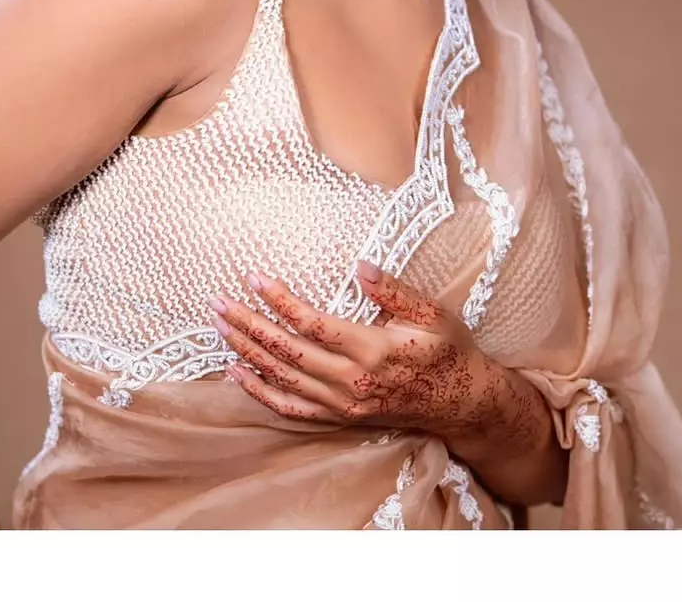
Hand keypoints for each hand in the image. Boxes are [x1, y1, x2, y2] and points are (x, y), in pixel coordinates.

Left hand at [210, 260, 513, 439]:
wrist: (463, 403)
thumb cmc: (448, 351)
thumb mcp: (432, 313)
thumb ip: (394, 291)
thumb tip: (361, 265)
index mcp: (372, 349)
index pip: (312, 323)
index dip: (280, 300)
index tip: (255, 278)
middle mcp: (352, 380)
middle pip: (287, 351)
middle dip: (249, 325)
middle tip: (219, 303)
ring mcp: (343, 403)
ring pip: (283, 378)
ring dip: (247, 352)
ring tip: (221, 328)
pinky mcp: (341, 417)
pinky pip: (291, 408)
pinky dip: (261, 392)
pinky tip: (238, 373)